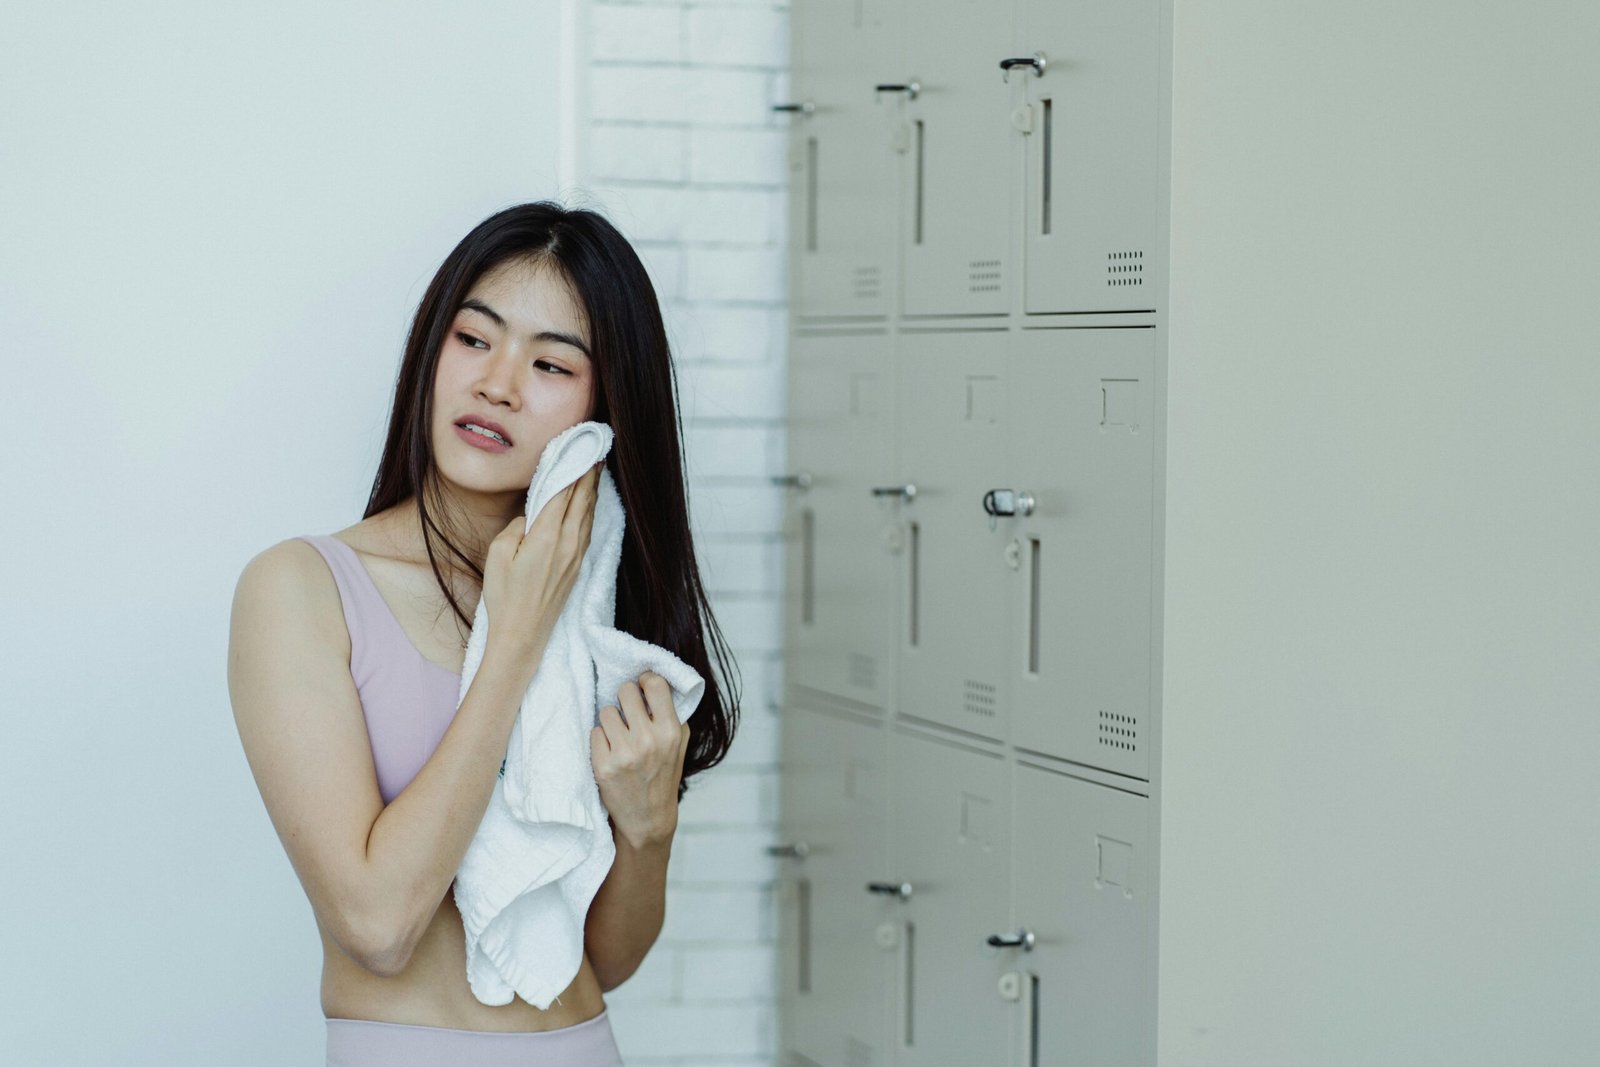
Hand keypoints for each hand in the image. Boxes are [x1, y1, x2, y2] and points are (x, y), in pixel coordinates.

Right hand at [482, 463, 601, 657]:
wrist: (522, 635)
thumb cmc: (505, 597)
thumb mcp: (498, 555)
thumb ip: (517, 527)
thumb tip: (532, 516)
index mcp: (548, 536)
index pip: (564, 491)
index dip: (571, 466)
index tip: (575, 446)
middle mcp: (568, 542)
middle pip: (583, 498)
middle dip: (588, 471)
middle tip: (592, 447)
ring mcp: (576, 555)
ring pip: (589, 512)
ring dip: (592, 488)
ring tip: (594, 467)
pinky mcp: (578, 565)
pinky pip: (588, 528)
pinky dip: (589, 508)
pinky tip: (588, 501)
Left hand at [591, 671, 691, 849]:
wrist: (647, 818)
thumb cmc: (663, 775)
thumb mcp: (679, 744)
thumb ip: (672, 713)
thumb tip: (655, 681)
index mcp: (670, 731)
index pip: (655, 684)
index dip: (646, 681)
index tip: (642, 688)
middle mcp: (648, 740)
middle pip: (625, 691)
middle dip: (626, 699)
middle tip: (629, 713)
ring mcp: (624, 753)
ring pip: (606, 711)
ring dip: (611, 721)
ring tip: (620, 737)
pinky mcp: (603, 766)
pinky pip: (594, 732)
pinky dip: (601, 740)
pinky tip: (611, 753)